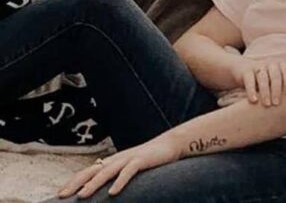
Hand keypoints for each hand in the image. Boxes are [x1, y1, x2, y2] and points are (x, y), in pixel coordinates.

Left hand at [58, 135, 179, 198]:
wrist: (171, 144)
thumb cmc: (150, 158)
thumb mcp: (130, 167)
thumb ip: (117, 175)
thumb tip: (104, 189)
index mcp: (112, 161)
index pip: (88, 171)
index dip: (73, 182)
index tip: (60, 194)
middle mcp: (116, 159)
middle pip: (92, 170)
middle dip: (76, 183)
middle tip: (62, 195)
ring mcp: (129, 158)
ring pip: (107, 171)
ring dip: (93, 184)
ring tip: (82, 196)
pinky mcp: (142, 160)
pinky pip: (128, 172)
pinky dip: (119, 182)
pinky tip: (112, 193)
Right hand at [229, 57, 285, 105]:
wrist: (243, 69)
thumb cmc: (267, 77)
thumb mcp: (278, 76)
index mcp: (281, 65)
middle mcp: (270, 64)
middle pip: (275, 76)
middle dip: (277, 90)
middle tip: (277, 103)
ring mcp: (258, 66)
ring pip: (263, 78)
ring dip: (265, 92)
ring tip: (267, 104)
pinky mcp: (246, 71)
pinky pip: (249, 80)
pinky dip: (251, 90)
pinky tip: (254, 100)